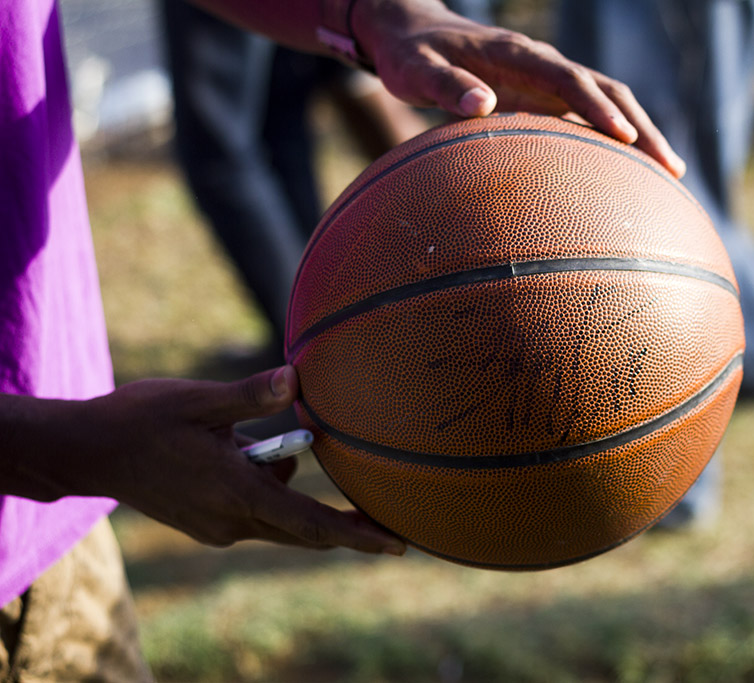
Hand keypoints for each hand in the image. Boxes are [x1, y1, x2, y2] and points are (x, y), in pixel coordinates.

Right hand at [71, 367, 405, 553]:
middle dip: (346, 526)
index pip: (311, 522)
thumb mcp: (199, 400)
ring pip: (278, 516)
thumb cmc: (141, 420)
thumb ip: (251, 394)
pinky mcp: (206, 523)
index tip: (397, 544)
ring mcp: (217, 526)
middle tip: (390, 521)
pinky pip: (256, 512)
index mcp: (237, 493)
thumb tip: (298, 378)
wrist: (87, 452)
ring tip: (246, 437)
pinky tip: (238, 448)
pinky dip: (268, 488)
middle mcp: (232, 520)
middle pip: (304, 529)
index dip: (358, 534)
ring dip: (288, 484)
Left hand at [352, 0, 685, 176]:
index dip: (598, 107)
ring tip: (671, 173)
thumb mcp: (416, 71)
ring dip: (641, 133)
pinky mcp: (545, 94)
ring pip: (608, 101)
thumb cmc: (411, 56)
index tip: (624, 138)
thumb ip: (445, 86)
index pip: (568, 79)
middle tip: (670, 168)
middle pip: (607, 90)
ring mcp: (548, 78)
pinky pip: (590, 114)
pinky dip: (616, 138)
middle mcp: (542, 63)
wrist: (413, 32)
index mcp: (516, 55)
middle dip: (642, 127)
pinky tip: (632, 170)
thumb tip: (482, 104)